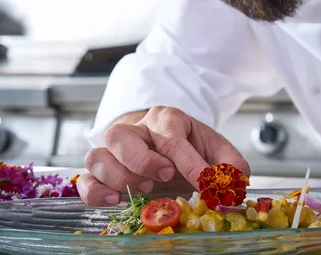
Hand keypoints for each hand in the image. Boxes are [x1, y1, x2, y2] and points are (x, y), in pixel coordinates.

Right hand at [77, 106, 249, 206]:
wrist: (169, 145)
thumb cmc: (190, 146)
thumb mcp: (216, 148)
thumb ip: (230, 163)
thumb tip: (234, 181)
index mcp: (166, 119)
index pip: (170, 136)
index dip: (188, 161)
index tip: (204, 181)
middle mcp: (135, 130)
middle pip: (121, 137)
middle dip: (143, 161)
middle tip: (166, 177)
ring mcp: (114, 150)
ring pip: (99, 156)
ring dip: (120, 176)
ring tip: (145, 189)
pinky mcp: (102, 171)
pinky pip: (86, 179)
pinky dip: (96, 192)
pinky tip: (116, 200)